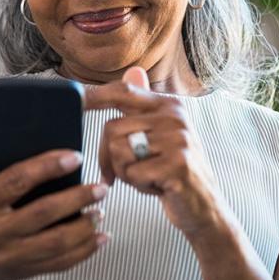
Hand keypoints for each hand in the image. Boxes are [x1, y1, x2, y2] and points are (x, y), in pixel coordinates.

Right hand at [0, 137, 108, 279]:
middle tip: (99, 187)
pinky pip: (57, 265)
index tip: (73, 157)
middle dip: (76, 199)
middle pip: (42, 214)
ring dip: (84, 227)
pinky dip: (83, 253)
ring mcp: (8, 256)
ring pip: (54, 243)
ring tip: (101, 211)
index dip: (46, 167)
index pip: (15, 182)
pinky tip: (99, 239)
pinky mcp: (20, 272)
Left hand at [86, 67, 233, 238]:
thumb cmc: (173, 173)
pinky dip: (138, 185)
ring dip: (125, 173)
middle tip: (127, 172)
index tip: (74, 98)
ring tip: (148, 177)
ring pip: (119, 151)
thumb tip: (132, 72)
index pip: (123, 92)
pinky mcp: (177, 163)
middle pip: (112, 128)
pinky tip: (158, 187)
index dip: (94, 95)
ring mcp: (178, 139)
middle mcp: (174, 116)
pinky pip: (133, 173)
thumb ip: (142, 108)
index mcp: (168, 105)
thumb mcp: (159, 136)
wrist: (204, 207)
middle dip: (109, 157)